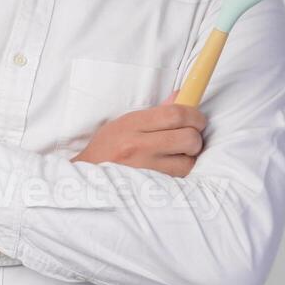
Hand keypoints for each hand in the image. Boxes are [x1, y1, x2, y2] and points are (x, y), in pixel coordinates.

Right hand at [72, 89, 206, 177]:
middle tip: (189, 136)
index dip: (194, 114)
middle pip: (188, 137)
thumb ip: (156, 112)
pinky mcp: (150, 187)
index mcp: (133, 124)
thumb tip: (181, 96)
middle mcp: (139, 146)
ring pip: (188, 161)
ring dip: (189, 157)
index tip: (197, 118)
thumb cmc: (107, 148)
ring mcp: (145, 169)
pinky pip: (179, 178)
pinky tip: (171, 167)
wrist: (87, 179)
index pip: (175, 113)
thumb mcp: (124, 123)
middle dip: (196, 136)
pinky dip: (181, 171)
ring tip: (178, 155)